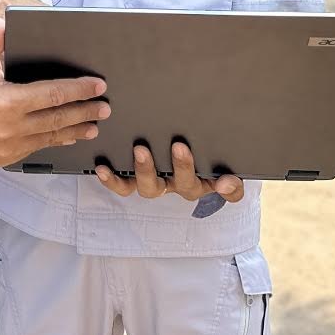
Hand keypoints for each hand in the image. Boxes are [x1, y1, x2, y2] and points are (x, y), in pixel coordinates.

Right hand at [0, 16, 109, 166]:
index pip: (52, 95)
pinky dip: (55, 139)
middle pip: (57, 119)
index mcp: (5, 102)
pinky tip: (69, 134)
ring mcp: (7, 147)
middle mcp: (8, 128)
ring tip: (94, 123)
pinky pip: (38, 148)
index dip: (78, 90)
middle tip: (104, 106)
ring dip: (75, 129)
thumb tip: (6, 24)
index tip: (97, 85)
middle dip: (85, 111)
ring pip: (50, 137)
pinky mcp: (5, 157)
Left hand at [94, 141, 244, 204]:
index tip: (223, 181)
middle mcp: (180, 184)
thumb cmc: (200, 153)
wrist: (180, 147)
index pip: (222, 188)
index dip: (225, 188)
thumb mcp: (223, 159)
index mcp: (205, 179)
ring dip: (146, 171)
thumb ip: (232, 174)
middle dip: (182, 167)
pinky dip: (112, 180)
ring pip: (151, 187)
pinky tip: (102, 168)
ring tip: (141, 150)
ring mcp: (156, 183)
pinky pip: (123, 186)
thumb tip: (228, 182)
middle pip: (183, 185)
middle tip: (179, 146)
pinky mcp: (132, 180)